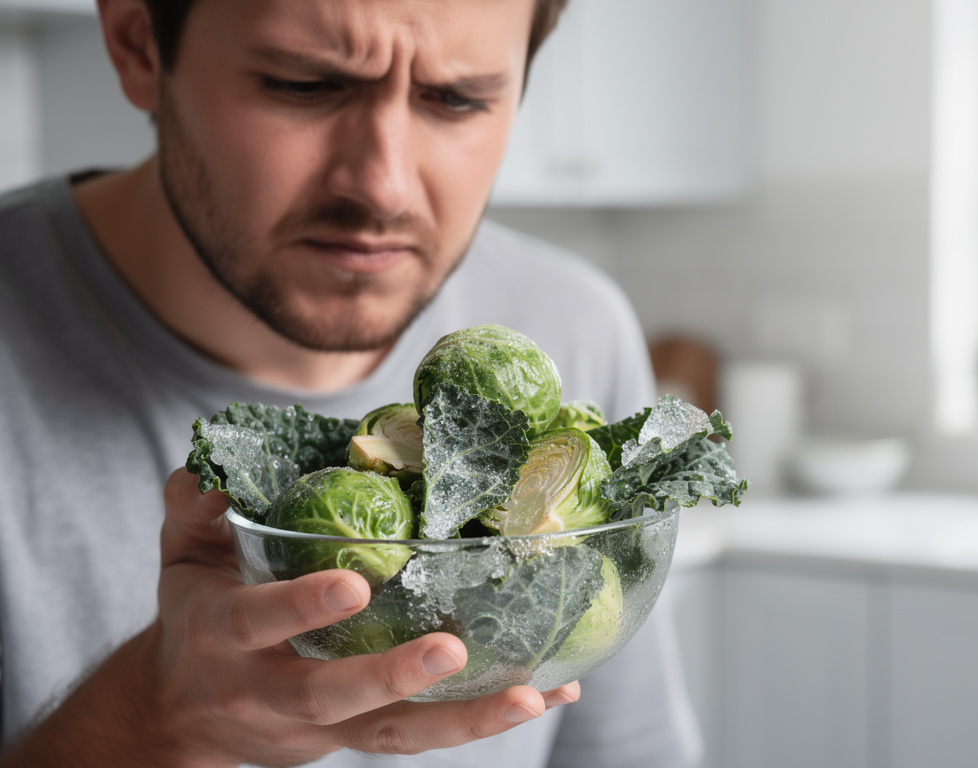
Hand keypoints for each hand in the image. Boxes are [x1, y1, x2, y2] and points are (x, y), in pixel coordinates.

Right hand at [0, 468, 579, 767]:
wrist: (182, 712)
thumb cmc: (198, 615)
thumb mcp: (181, 559)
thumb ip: (195, 511)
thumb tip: (211, 471)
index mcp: (226, 636)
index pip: (260, 623)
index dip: (303, 608)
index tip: (354, 585)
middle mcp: (272, 692)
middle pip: (332, 696)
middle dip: (390, 677)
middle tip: (451, 650)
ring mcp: (321, 727)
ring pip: (394, 734)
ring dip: (465, 720)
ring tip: (530, 696)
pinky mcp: (360, 738)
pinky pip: (425, 735)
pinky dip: (485, 717)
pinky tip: (546, 694)